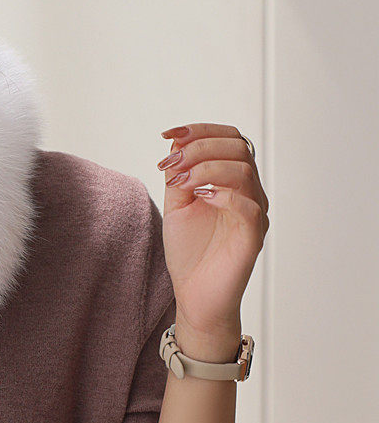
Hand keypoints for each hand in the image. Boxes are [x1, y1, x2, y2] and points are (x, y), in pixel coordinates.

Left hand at [157, 123, 269, 339]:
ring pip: (244, 171)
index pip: (229, 139)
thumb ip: (179, 173)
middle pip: (238, 148)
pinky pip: (249, 206)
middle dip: (200, 147)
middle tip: (171, 164)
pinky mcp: (252, 236)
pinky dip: (223, 194)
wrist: (194, 293)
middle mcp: (249, 193)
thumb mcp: (176, 203)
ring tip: (180, 181)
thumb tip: (175, 143)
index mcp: (232, 181)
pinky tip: (200, 197)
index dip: (200, 130)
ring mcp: (254, 213)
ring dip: (206, 168)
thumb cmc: (189, 250)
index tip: (168, 134)